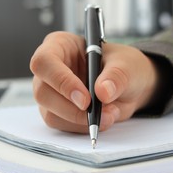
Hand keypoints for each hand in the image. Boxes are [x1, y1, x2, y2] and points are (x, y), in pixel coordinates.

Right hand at [30, 31, 158, 132]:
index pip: (45, 62)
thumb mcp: (126, 64)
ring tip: (109, 114)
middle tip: (98, 113)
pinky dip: (82, 127)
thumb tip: (102, 91)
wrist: (129, 87)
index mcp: (60, 45)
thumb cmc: (123, 66)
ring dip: (80, 120)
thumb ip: (116, 76)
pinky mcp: (56, 112)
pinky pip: (61, 125)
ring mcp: (50, 92)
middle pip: (43, 92)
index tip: (85, 99)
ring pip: (50, 113)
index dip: (61, 81)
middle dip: (71, 108)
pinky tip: (101, 119)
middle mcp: (50, 69)